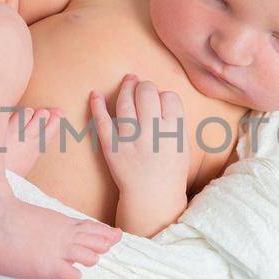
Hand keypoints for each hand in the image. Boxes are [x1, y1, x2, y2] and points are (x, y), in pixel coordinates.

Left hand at [89, 73, 190, 202]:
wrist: (152, 197)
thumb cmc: (170, 170)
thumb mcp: (183, 146)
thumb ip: (176, 121)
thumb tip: (162, 95)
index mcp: (173, 132)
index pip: (169, 97)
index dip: (164, 95)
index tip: (160, 101)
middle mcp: (152, 133)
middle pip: (147, 92)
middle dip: (145, 86)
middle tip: (144, 89)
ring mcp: (130, 139)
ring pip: (125, 101)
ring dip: (126, 87)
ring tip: (128, 81)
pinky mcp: (112, 147)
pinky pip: (102, 121)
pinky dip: (97, 105)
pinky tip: (95, 93)